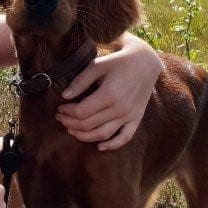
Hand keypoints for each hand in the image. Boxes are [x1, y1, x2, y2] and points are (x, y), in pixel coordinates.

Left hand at [57, 33, 161, 149]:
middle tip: (60, 118)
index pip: (81, 112)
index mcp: (109, 94)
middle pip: (89, 125)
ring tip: (71, 131)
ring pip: (102, 134)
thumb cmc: (119, 61)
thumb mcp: (98, 65)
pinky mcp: (136, 118)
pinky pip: (125, 137)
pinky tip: (99, 147)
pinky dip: (112, 145)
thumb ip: (80, 81)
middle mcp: (120, 108)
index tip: (60, 107)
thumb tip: (64, 96)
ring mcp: (129, 115)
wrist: (147, 61)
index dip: (67, 112)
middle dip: (70, 123)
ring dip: (84, 136)